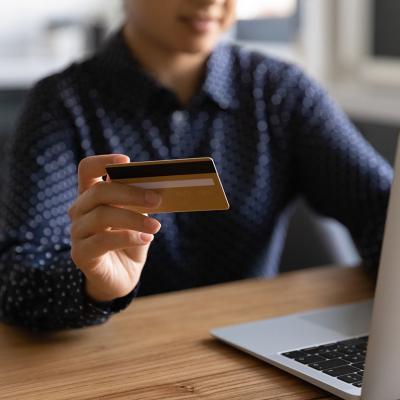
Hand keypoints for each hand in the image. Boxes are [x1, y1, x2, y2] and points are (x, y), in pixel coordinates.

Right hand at [68, 154, 161, 301]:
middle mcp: (79, 210)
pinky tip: (146, 239)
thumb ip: (139, 202)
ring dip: (134, 218)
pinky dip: (128, 237)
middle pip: (98, 191)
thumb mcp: (138, 217)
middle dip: (130, 193)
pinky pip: (103, 241)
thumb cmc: (131, 240)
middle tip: (157, 199)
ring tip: (156, 226)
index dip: (103, 161)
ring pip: (102, 215)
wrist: (123, 275)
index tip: (126, 161)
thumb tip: (155, 188)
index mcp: (91, 195)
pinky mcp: (80, 254)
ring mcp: (77, 232)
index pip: (87, 169)